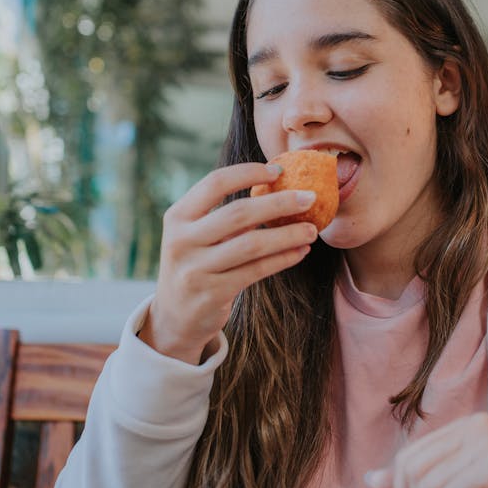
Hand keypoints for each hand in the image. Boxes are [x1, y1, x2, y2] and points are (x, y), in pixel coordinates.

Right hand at [140, 162, 319, 363]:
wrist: (175, 316)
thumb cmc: (196, 264)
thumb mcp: (198, 236)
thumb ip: (227, 216)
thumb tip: (280, 190)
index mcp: (178, 217)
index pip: (215, 183)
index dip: (248, 173)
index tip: (278, 171)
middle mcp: (182, 241)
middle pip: (238, 213)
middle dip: (279, 203)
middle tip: (309, 197)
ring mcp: (195, 269)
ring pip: (252, 244)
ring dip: (287, 234)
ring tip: (312, 229)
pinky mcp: (212, 293)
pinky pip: (256, 270)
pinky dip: (282, 259)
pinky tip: (300, 251)